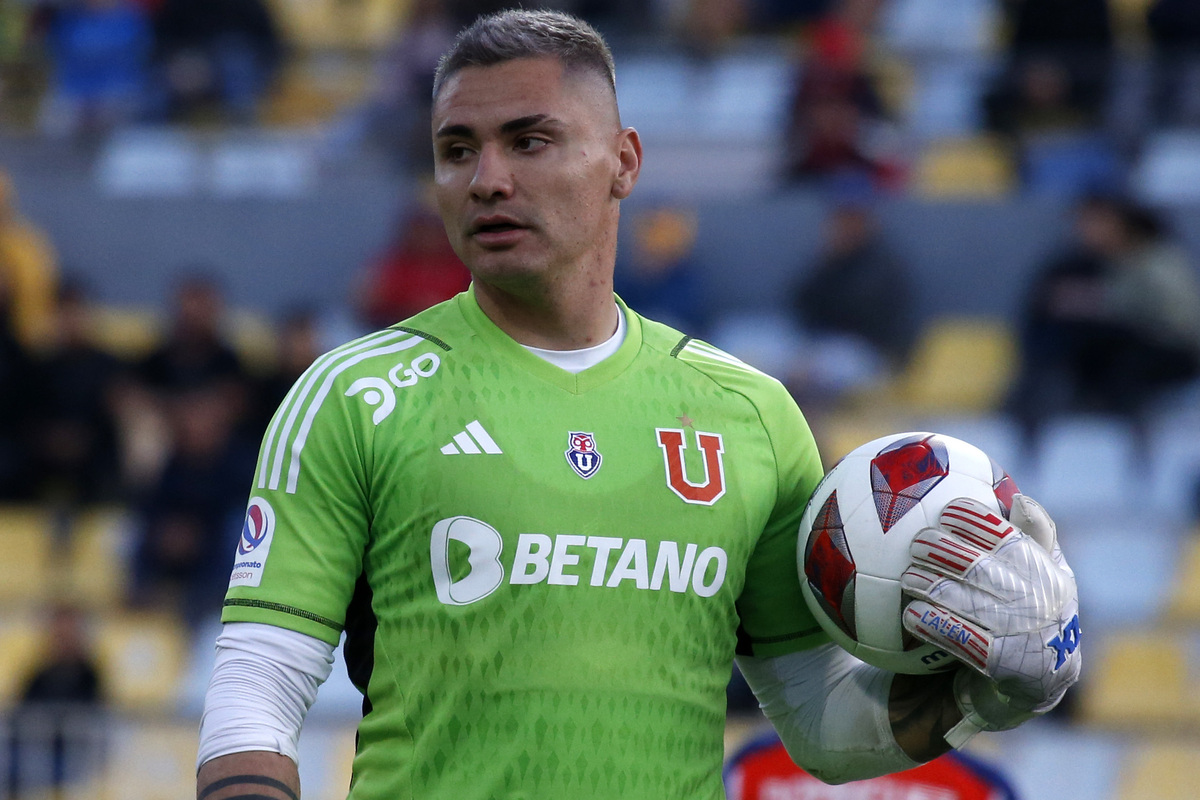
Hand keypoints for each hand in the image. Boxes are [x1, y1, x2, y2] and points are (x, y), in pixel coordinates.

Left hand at [899, 495, 1080, 739]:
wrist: (1041, 681)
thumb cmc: (1035, 611)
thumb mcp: (1047, 574)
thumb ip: (1036, 536)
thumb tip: (1019, 498)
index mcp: (1046, 573)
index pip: (1009, 539)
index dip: (977, 522)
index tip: (948, 510)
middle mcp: (1036, 602)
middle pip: (980, 568)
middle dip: (943, 551)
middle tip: (917, 542)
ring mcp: (1020, 634)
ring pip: (965, 603)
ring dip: (930, 586)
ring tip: (906, 577)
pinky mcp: (1001, 664)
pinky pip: (960, 640)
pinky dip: (933, 625)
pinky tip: (909, 614)